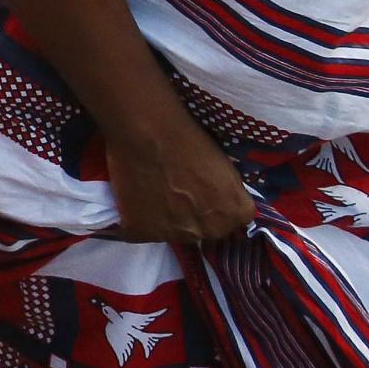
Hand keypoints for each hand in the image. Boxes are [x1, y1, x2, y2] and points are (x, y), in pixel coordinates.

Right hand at [100, 103, 257, 245]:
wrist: (148, 131)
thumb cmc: (190, 137)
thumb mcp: (224, 165)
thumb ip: (227, 191)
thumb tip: (216, 198)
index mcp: (236, 213)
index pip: (231, 220)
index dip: (214, 205)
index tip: (201, 191)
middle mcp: (210, 231)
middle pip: (202, 230)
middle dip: (192, 216)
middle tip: (175, 191)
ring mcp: (176, 236)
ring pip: (171, 232)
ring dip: (164, 218)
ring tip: (150, 191)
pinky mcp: (141, 233)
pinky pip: (139, 230)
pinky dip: (135, 218)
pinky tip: (132, 197)